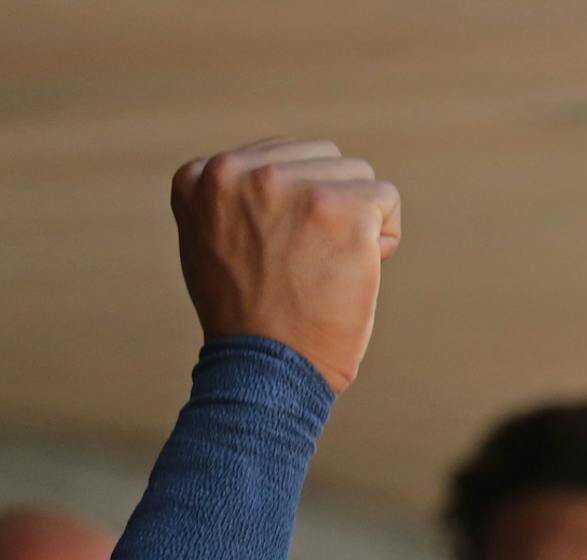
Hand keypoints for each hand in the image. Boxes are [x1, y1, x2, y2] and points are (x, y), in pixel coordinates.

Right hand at [172, 136, 402, 393]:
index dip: (291, 210)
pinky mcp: (337, 208)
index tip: (273, 256)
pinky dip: (384, 240)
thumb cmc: (247, 320)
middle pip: (319, 159)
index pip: (276, 159)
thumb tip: (283, 169)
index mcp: (200, 177)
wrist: (263, 374)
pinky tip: (356, 274)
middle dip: (326, 209)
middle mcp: (237, 172)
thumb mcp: (212, 244)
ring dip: (355, 222)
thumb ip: (235, 199)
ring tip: (325, 271)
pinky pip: (386, 200)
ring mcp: (288, 187)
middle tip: (303, 268)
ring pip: (355, 175)